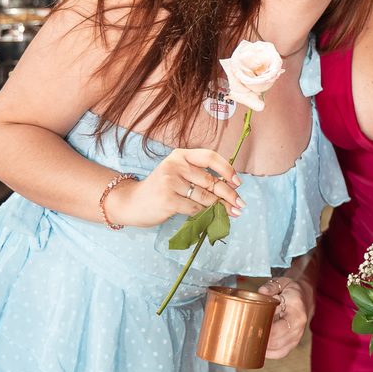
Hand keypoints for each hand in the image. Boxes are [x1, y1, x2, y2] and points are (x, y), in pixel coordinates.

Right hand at [104, 147, 244, 226]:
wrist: (132, 203)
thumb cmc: (161, 189)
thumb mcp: (178, 174)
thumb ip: (199, 176)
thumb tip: (232, 187)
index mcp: (180, 155)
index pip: (210, 157)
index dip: (227, 170)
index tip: (237, 182)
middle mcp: (175, 165)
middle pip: (211, 181)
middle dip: (229, 195)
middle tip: (241, 204)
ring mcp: (170, 182)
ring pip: (205, 197)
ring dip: (220, 207)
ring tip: (231, 212)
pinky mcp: (168, 199)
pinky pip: (195, 208)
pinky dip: (204, 214)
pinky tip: (209, 217)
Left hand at [257, 276, 311, 359]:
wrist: (305, 297)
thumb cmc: (291, 290)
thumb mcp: (282, 282)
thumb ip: (271, 286)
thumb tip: (262, 291)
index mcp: (295, 304)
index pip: (277, 315)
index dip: (262, 322)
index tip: (249, 323)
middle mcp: (298, 320)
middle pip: (277, 335)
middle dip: (261, 337)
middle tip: (246, 335)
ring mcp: (298, 332)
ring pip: (279, 346)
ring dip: (264, 347)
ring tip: (251, 343)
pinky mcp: (296, 340)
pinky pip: (282, 352)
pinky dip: (270, 354)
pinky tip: (261, 350)